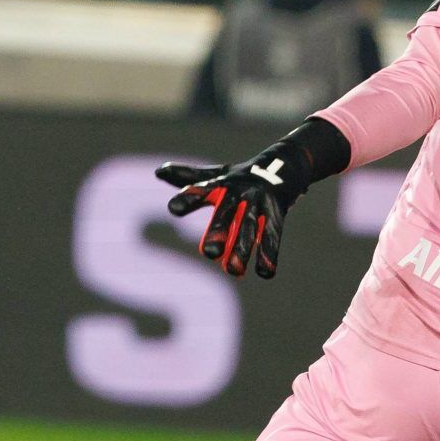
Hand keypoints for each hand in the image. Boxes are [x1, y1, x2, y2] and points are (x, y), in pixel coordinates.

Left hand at [156, 132, 320, 279]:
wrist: (281, 168)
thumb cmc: (239, 179)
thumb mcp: (215, 175)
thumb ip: (187, 178)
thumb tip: (158, 172)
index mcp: (221, 185)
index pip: (201, 190)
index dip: (188, 199)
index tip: (173, 209)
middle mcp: (238, 194)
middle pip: (226, 213)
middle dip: (219, 231)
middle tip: (210, 253)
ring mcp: (258, 205)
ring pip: (249, 229)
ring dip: (243, 250)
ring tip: (234, 270)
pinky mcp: (276, 217)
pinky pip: (273, 237)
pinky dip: (269, 255)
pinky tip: (265, 272)